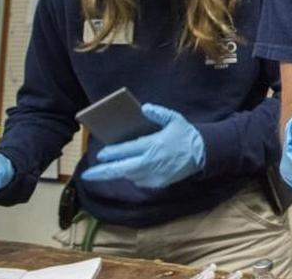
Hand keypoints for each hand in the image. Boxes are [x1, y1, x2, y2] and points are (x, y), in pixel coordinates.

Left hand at [81, 104, 204, 187]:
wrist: (204, 153)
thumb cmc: (186, 134)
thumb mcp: (174, 119)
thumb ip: (158, 113)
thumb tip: (144, 107)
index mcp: (152, 145)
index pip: (125, 150)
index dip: (111, 153)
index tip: (101, 154)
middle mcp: (150, 162)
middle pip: (121, 169)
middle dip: (103, 172)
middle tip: (88, 175)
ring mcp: (154, 175)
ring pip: (129, 176)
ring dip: (120, 172)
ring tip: (111, 169)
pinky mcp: (158, 183)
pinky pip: (140, 181)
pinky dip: (134, 176)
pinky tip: (133, 170)